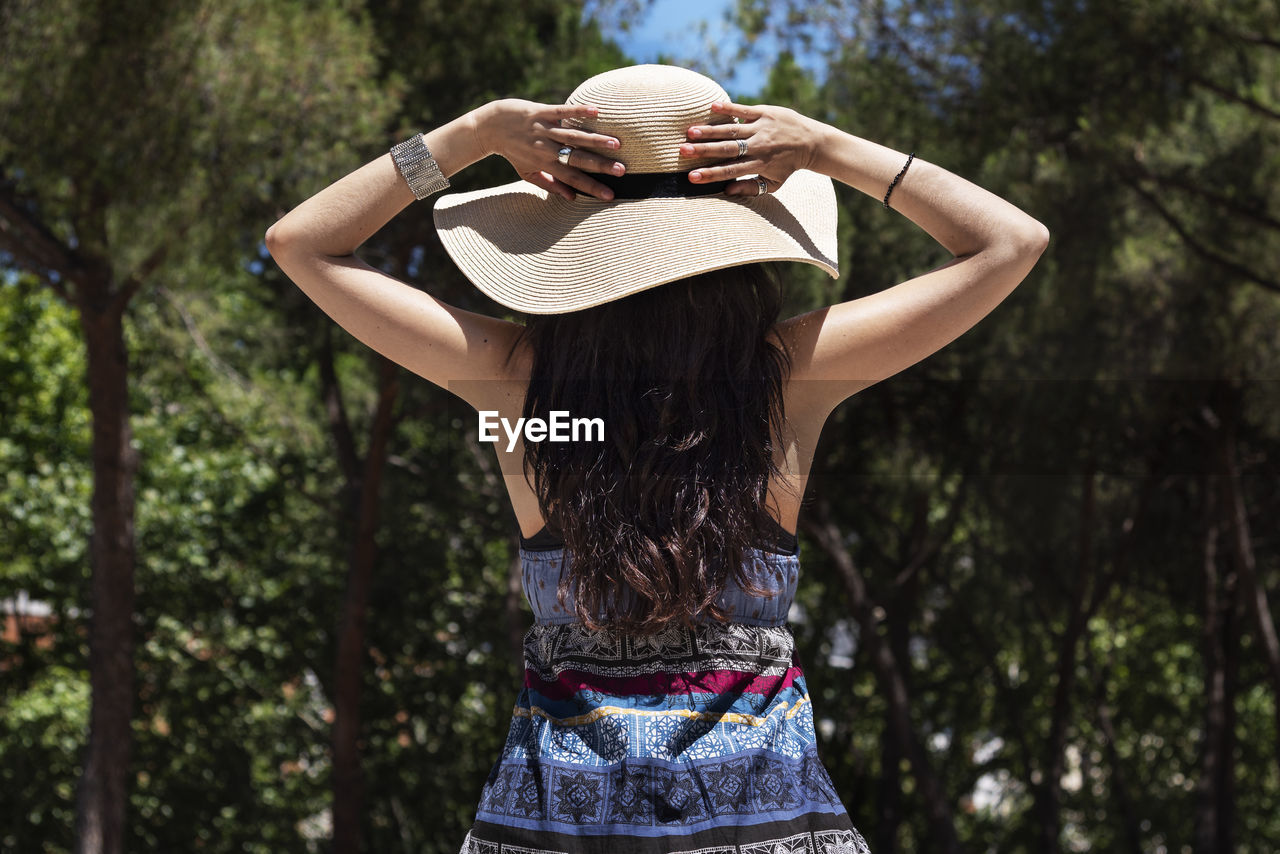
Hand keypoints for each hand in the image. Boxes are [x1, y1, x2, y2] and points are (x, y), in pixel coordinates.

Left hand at [475, 99, 625, 200]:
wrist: (490, 128)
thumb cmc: (512, 152)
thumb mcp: (527, 173)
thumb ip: (550, 184)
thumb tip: (572, 198)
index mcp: (545, 164)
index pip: (572, 179)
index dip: (591, 187)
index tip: (610, 195)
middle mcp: (545, 149)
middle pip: (577, 159)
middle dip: (600, 165)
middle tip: (621, 171)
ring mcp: (543, 129)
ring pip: (573, 136)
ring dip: (595, 140)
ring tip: (615, 144)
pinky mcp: (540, 111)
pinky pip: (561, 112)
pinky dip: (578, 111)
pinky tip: (596, 111)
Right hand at [678, 101, 823, 195]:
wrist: (811, 142)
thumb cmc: (788, 166)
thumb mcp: (774, 183)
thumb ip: (751, 188)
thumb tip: (727, 191)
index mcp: (760, 165)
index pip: (731, 171)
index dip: (711, 174)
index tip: (692, 177)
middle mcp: (760, 146)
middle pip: (728, 149)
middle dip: (704, 151)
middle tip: (683, 151)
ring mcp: (762, 128)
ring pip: (732, 130)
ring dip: (710, 130)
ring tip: (690, 131)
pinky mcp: (765, 112)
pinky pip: (744, 110)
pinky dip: (729, 108)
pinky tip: (711, 106)